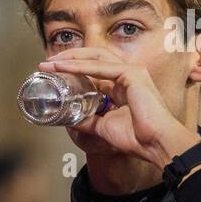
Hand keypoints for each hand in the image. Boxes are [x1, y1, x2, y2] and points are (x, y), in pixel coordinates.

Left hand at [39, 49, 200, 166]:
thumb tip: (69, 120)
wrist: (153, 144)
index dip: (73, 68)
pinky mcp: (132, 74)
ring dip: (70, 59)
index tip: (53, 71)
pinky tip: (63, 67)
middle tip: (47, 62)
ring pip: (95, 58)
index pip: (94, 69)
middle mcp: (127, 75)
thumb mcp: (102, 127)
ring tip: (50, 63)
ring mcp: (131, 72)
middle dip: (69, 57)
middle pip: (94, 58)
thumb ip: (87, 120)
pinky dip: (79, 66)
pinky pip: (100, 68)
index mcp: (122, 85)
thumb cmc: (135, 137)